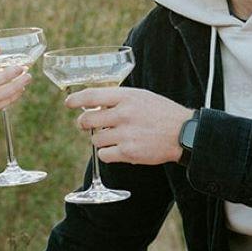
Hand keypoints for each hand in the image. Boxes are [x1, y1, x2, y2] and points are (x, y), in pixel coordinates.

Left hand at [67, 86, 193, 165]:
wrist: (183, 133)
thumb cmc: (161, 113)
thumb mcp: (141, 97)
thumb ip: (118, 99)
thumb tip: (94, 105)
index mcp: (126, 97)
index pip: (92, 96)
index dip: (76, 100)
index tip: (68, 103)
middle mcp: (123, 114)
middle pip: (87, 120)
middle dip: (83, 123)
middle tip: (86, 125)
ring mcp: (125, 134)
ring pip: (95, 139)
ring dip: (101, 139)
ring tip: (116, 137)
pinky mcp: (128, 153)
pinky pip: (104, 155)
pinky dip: (108, 153)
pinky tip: (119, 149)